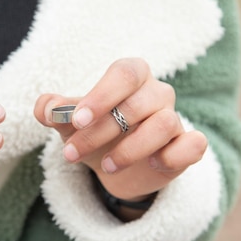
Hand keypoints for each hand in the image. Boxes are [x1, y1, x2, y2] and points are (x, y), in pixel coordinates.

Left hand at [34, 58, 206, 217]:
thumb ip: (54, 111)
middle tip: (71, 154)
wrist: (114, 166)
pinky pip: (193, 145)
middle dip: (101, 132)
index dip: (101, 96)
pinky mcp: (188, 145)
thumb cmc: (93, 133)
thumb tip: (46, 108)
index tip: (77, 120)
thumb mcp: (69, 123)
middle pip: (138, 103)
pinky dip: (173, 156)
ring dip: (130, 149)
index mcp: (131, 75)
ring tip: (105, 166)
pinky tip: (153, 164)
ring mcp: (176, 118)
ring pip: (165, 124)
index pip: (124, 73)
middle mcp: (157, 92)